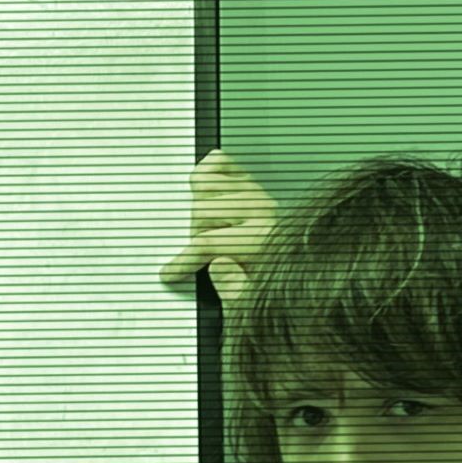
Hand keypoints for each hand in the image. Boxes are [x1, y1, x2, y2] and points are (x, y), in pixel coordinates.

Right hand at [159, 148, 277, 306]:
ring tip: (205, 226)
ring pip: (206, 184)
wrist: (291, 268)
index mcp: (261, 239)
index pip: (209, 242)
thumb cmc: (268, 283)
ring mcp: (256, 194)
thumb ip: (234, 287)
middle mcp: (261, 210)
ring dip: (198, 205)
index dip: (183, 260)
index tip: (170, 272)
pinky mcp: (251, 185)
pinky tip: (202, 190)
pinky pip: (221, 163)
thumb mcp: (251, 299)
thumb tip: (217, 265)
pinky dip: (207, 171)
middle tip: (199, 251)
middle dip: (194, 233)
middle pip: (202, 210)